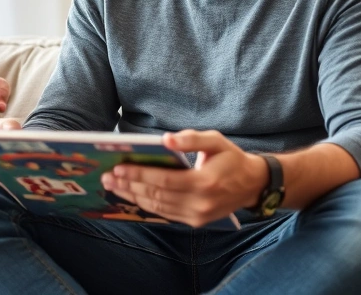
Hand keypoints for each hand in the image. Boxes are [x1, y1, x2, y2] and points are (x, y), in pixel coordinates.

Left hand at [100, 130, 267, 226]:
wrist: (253, 184)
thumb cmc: (231, 158)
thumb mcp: (216, 140)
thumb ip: (191, 139)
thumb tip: (166, 140)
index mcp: (205, 183)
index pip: (164, 180)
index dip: (140, 174)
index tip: (118, 167)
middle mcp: (200, 204)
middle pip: (157, 195)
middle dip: (129, 185)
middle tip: (107, 176)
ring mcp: (198, 216)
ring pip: (158, 207)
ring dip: (132, 196)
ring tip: (112, 185)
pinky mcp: (196, 222)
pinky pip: (165, 214)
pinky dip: (145, 205)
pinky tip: (131, 195)